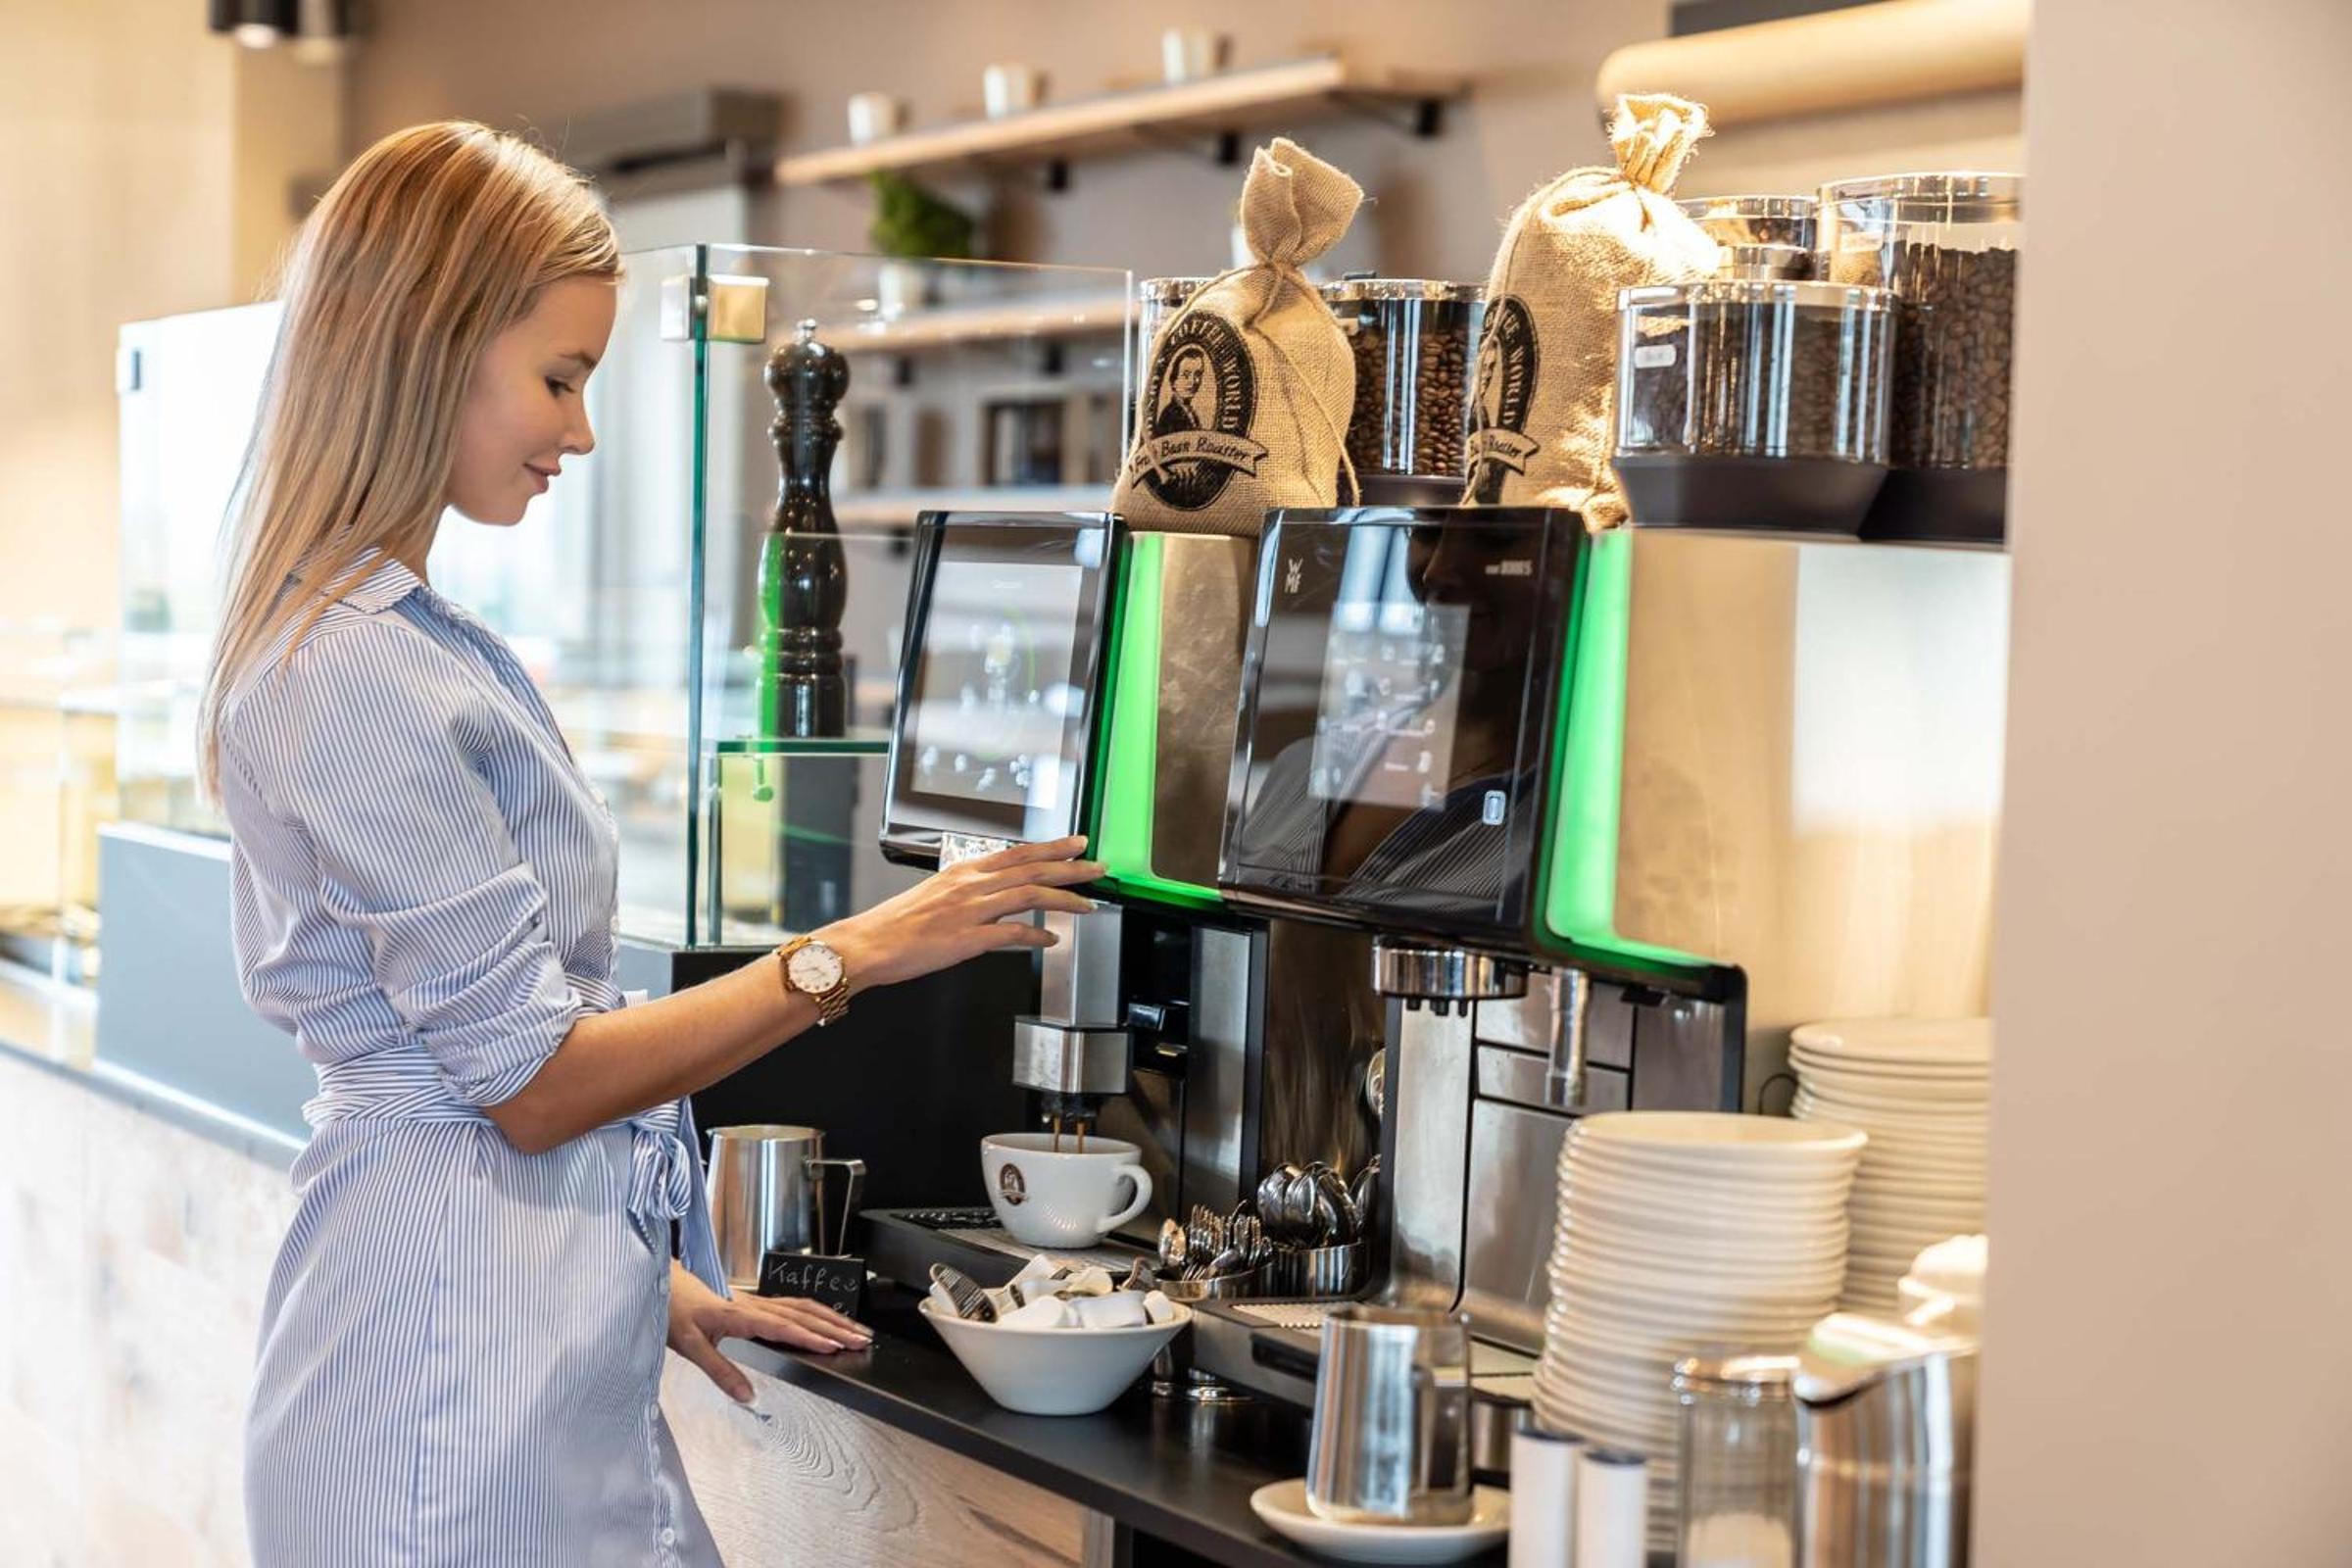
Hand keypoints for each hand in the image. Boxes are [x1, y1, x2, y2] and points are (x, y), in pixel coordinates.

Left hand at [667, 1261, 871, 1404]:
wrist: (661, 1283)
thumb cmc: (673, 1311)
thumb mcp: (690, 1347)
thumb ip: (720, 1371)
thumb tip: (748, 1396)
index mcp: (740, 1316)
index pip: (785, 1327)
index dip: (811, 1337)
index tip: (836, 1347)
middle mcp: (754, 1305)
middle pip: (804, 1314)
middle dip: (836, 1327)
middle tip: (863, 1340)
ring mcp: (757, 1301)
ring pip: (803, 1306)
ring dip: (832, 1318)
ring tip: (856, 1329)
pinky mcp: (755, 1302)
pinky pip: (794, 1305)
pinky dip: (817, 1312)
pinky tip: (826, 1319)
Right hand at [816, 835, 1101, 993]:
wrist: (868, 944)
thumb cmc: (896, 925)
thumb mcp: (936, 895)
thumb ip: (968, 893)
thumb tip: (993, 898)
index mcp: (963, 872)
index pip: (1017, 853)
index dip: (1051, 847)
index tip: (1076, 843)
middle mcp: (971, 885)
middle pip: (1032, 869)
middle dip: (1070, 867)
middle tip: (1097, 866)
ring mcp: (971, 910)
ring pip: (1030, 895)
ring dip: (1064, 898)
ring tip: (1089, 903)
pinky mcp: (968, 938)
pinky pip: (1012, 933)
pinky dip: (1036, 935)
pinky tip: (1051, 940)